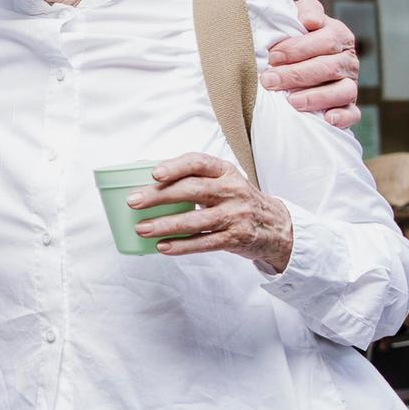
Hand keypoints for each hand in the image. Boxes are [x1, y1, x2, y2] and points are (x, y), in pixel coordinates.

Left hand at [131, 152, 293, 271]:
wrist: (275, 226)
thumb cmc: (236, 200)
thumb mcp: (223, 181)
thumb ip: (194, 177)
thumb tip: (143, 176)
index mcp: (225, 171)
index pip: (198, 162)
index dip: (175, 167)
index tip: (153, 173)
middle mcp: (232, 190)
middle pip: (192, 191)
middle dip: (159, 196)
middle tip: (133, 202)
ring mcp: (235, 215)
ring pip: (195, 220)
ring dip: (165, 225)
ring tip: (141, 228)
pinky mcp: (235, 238)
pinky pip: (204, 243)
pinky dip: (181, 245)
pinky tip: (162, 246)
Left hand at [263, 0, 359, 128]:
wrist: (294, 63)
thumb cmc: (293, 39)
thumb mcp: (298, 18)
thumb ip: (306, 11)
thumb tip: (310, 21)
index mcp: (338, 36)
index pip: (326, 40)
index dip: (298, 48)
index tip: (273, 56)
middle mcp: (348, 60)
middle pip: (329, 67)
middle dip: (296, 74)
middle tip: (269, 80)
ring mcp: (350, 84)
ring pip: (343, 91)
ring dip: (316, 97)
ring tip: (291, 101)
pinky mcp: (348, 107)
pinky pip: (352, 114)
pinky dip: (342, 117)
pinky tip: (326, 118)